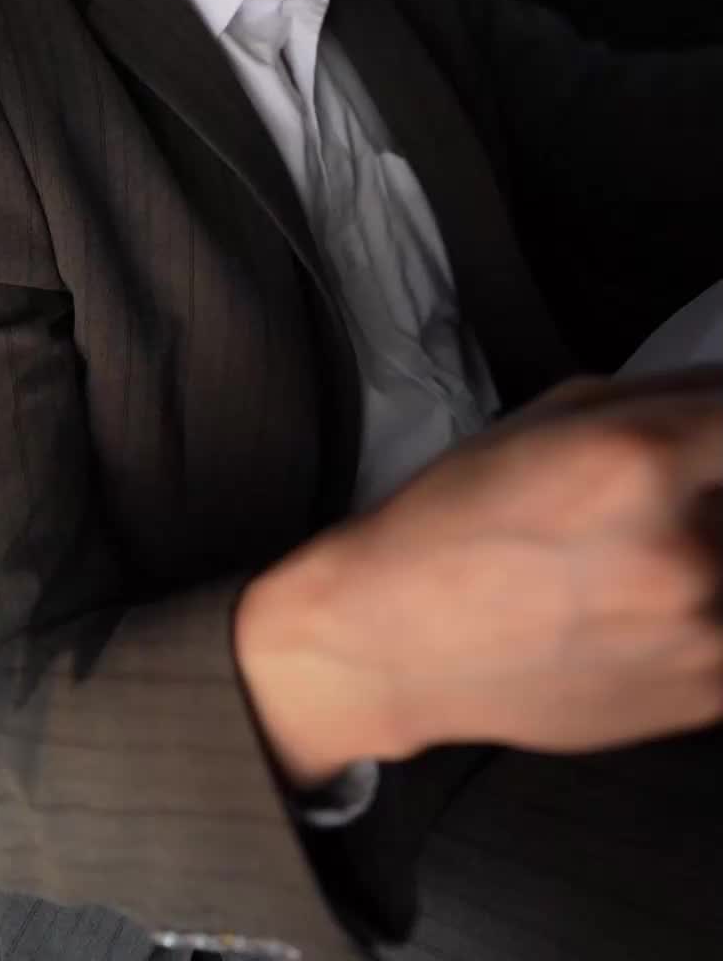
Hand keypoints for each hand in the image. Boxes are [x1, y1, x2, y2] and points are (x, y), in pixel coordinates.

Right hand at [234, 365, 722, 786]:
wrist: (402, 643)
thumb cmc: (465, 510)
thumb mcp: (556, 412)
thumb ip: (671, 392)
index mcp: (644, 459)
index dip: (720, 427)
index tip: (703, 443)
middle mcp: (689, 551)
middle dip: (711, 487)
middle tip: (669, 494)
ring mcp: (707, 638)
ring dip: (708, 544)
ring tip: (641, 553)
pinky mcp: (709, 701)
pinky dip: (706, 606)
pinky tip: (642, 605)